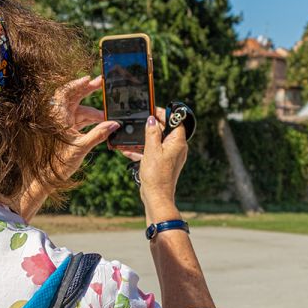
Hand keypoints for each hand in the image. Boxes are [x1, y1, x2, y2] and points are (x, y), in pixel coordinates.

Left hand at [17, 75, 117, 219]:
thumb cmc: (57, 163)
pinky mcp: (63, 131)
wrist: (45, 177)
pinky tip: (100, 123)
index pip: (67, 92)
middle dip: (88, 90)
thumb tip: (113, 125)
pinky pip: (77, 120)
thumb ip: (98, 134)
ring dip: (92, 111)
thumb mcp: (81, 148)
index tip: (91, 79)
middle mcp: (58, 117)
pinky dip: (88, 120)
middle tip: (101, 84)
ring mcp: (60, 123)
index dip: (78, 83)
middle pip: (73, 97)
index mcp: (58, 117)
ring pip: (77, 110)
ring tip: (107, 116)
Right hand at [119, 108, 187, 222]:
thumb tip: (152, 120)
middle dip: (152, 126)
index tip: (152, 110)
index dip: (164, 114)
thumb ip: (152, 132)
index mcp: (178, 142)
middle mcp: (177, 148)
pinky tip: (129, 151)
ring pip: (158, 142)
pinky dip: (143, 150)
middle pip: (166, 130)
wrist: (156, 196)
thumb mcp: (151, 149)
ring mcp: (170, 157)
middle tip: (140, 122)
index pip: (175, 121)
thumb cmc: (156, 174)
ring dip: (145, 139)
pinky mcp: (163, 164)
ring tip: (132, 136)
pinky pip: (154, 152)